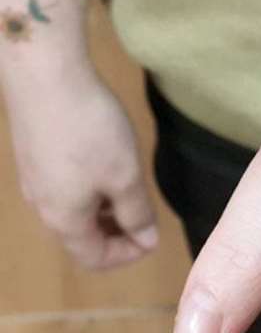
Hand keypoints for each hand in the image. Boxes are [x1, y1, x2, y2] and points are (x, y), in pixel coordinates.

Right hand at [7, 68, 157, 268]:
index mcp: (64, 220)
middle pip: (83, 238)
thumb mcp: (125, 177)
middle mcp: (43, 207)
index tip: (153, 237)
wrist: (43, 73)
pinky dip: (92, 192)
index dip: (128, 255)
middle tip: (146, 217)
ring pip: (75, 213)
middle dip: (118, 234)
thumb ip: (137, 214)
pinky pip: (66, 190)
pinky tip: (109, 168)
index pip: (96, 259)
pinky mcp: (34, 158)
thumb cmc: (90, 130)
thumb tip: (147, 241)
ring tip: (131, 191)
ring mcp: (35, 181)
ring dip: (106, 212)